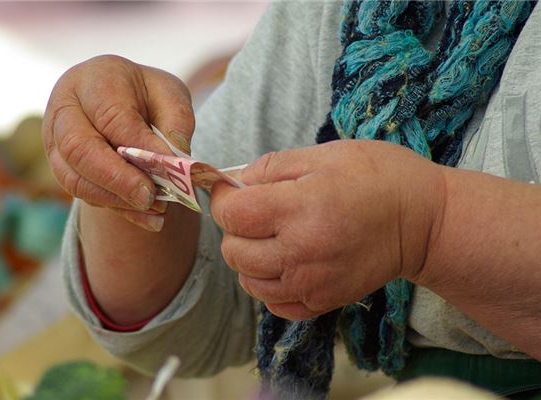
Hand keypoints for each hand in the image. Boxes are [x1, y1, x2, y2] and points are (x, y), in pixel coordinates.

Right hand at [43, 55, 193, 230]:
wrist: (122, 100)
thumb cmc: (147, 96)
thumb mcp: (170, 95)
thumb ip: (176, 122)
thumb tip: (172, 161)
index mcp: (95, 79)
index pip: (112, 116)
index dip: (139, 147)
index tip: (167, 170)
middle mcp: (65, 107)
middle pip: (79, 148)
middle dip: (118, 179)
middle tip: (151, 196)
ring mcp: (54, 139)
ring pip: (74, 177)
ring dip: (116, 199)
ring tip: (154, 209)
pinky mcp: (59, 166)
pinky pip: (80, 193)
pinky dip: (115, 207)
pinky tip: (146, 216)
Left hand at [210, 140, 445, 319]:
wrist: (423, 222)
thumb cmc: (377, 178)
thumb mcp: (323, 155)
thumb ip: (270, 168)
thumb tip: (232, 182)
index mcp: (300, 208)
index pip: (231, 214)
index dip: (224, 197)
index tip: (234, 189)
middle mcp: (301, 253)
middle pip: (233, 250)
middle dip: (235, 227)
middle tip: (258, 211)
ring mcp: (311, 283)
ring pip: (248, 280)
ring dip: (249, 257)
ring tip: (273, 236)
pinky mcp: (322, 303)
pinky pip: (274, 303)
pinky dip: (270, 285)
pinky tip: (285, 263)